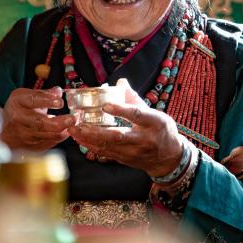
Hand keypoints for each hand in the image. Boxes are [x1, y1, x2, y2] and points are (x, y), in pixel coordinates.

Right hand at [0, 87, 74, 150]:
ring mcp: (24, 134)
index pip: (33, 101)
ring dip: (62, 130)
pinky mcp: (29, 145)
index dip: (47, 101)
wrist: (5, 130)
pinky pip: (48, 142)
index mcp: (18, 102)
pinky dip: (59, 137)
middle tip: (72, 119)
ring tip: (73, 124)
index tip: (60, 102)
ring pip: (46, 134)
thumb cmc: (19, 110)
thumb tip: (58, 92)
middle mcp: (19, 119)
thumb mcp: (26, 96)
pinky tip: (67, 131)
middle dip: (59, 122)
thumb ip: (43, 93)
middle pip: (40, 123)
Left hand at [68, 80, 183, 177]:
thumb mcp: (155, 113)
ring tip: (73, 130)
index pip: (136, 115)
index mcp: (154, 123)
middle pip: (117, 135)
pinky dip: (91, 146)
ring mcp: (134, 152)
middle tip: (78, 123)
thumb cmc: (162, 131)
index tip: (105, 105)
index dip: (121, 110)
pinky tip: (80, 139)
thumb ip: (135, 99)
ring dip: (88, 139)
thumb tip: (121, 82)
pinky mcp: (126, 160)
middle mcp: (143, 139)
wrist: (169, 158)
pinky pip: (106, 153)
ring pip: (108, 146)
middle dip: (95, 130)